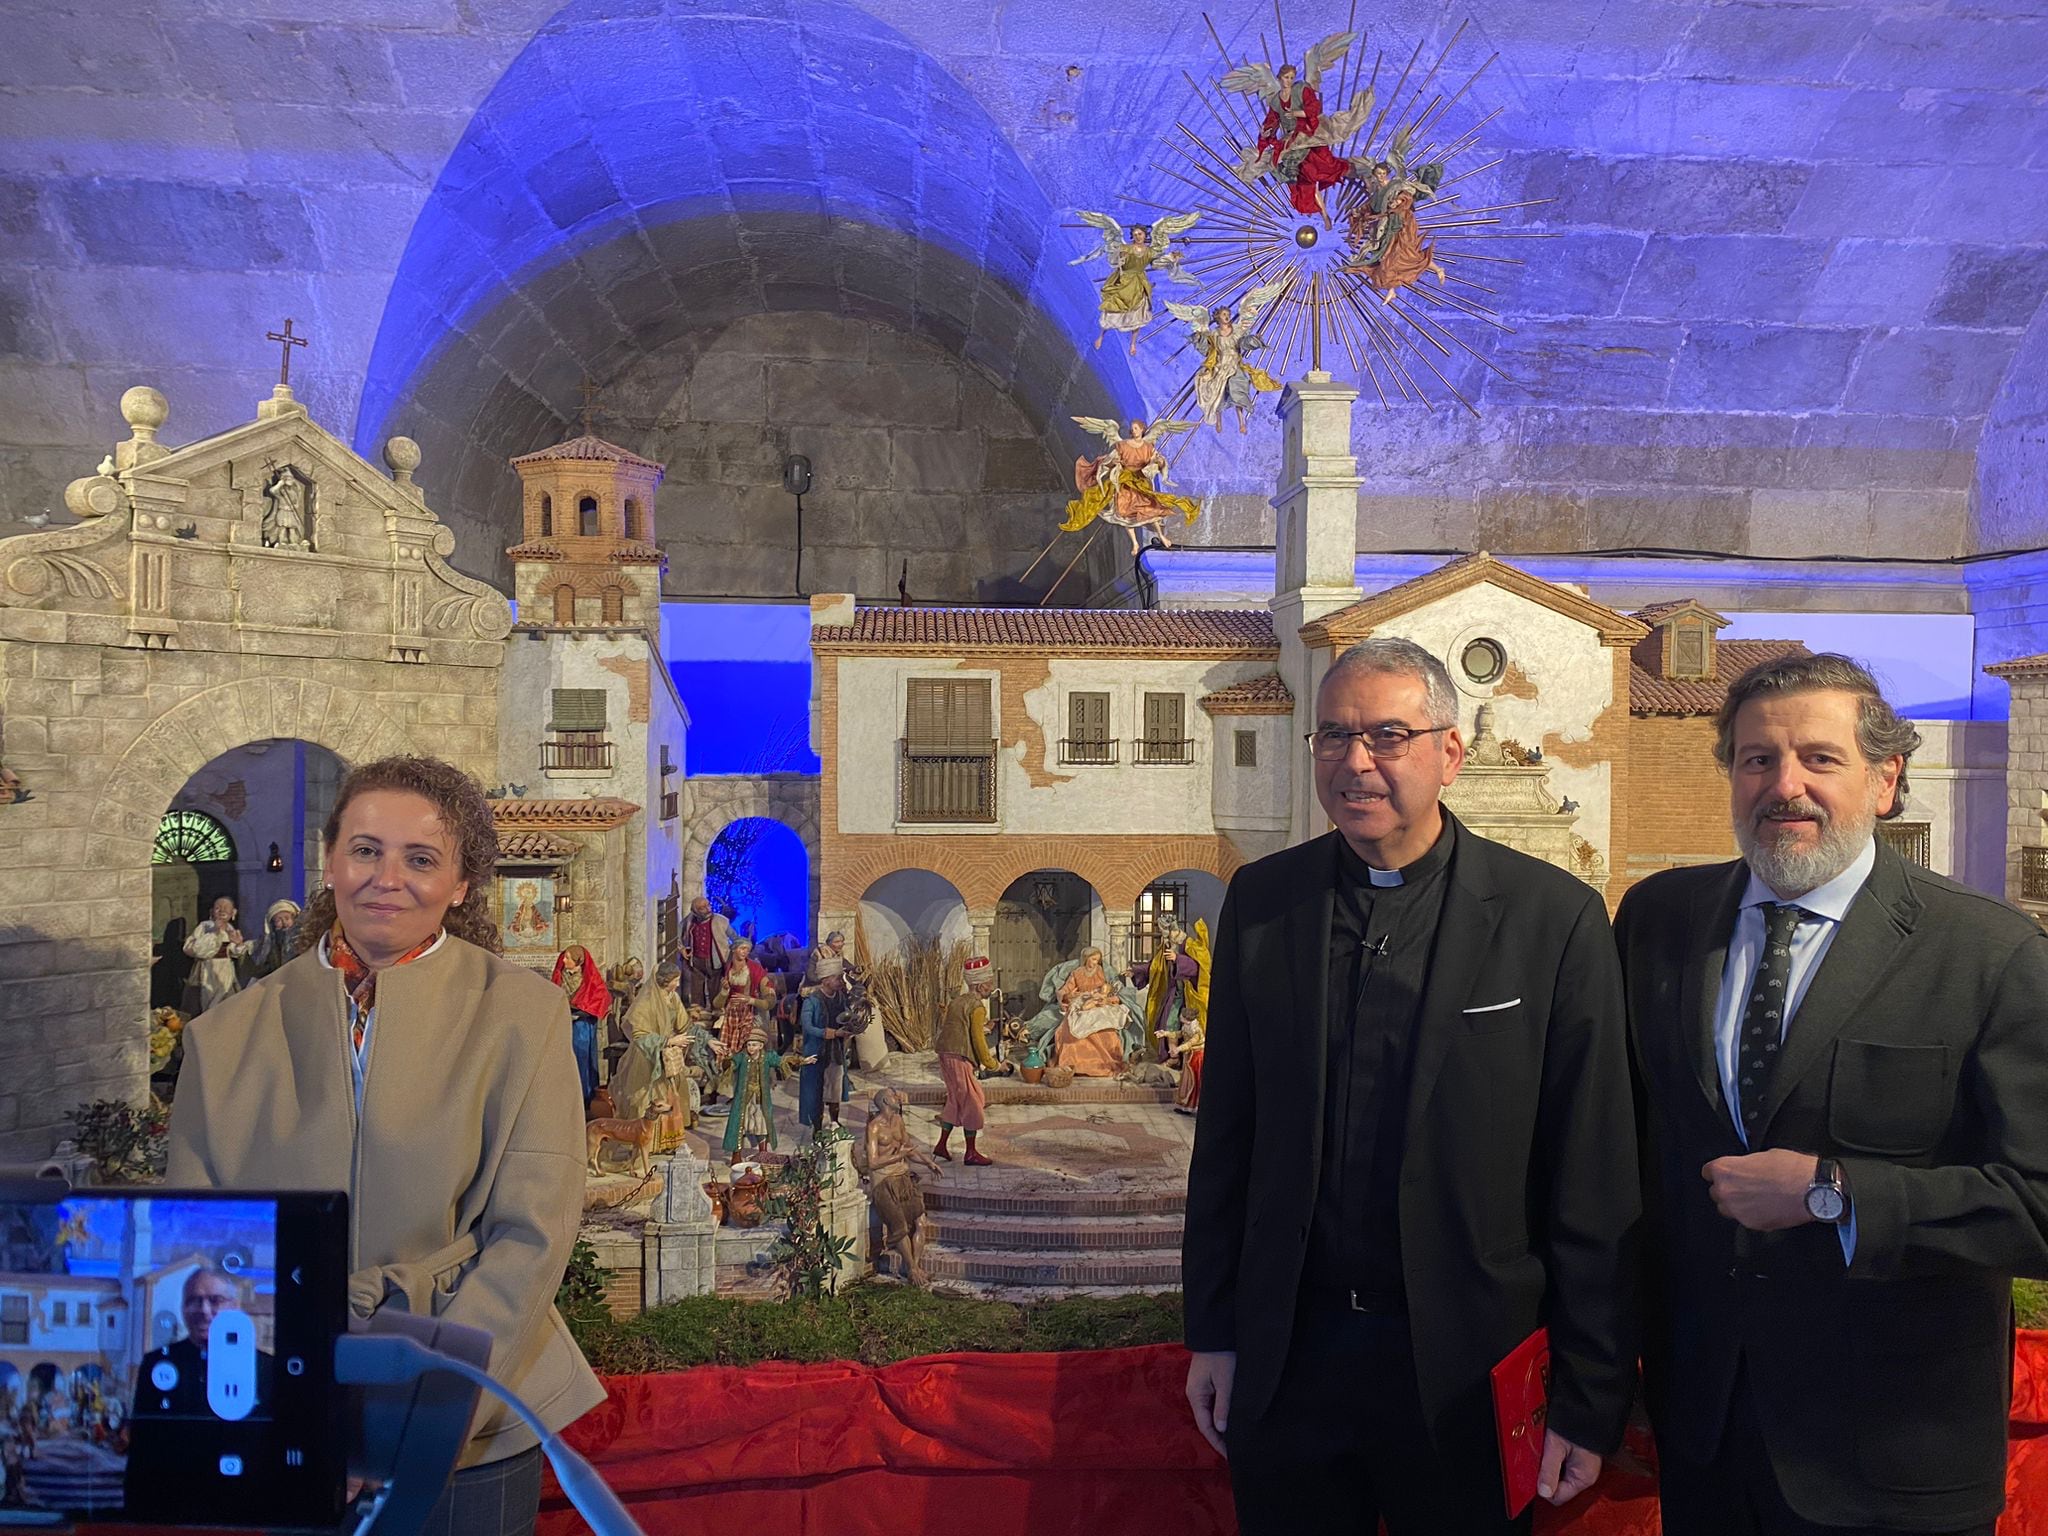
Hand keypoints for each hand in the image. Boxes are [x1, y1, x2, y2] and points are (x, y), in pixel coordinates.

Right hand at [1185, 1350, 1234, 1457]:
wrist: (1217, 1331)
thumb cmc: (1221, 1355)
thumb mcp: (1225, 1381)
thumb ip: (1223, 1406)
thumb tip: (1221, 1429)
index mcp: (1196, 1395)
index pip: (1206, 1427)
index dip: (1217, 1443)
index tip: (1230, 1456)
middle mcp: (1195, 1393)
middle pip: (1207, 1422)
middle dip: (1219, 1437)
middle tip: (1236, 1451)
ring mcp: (1201, 1387)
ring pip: (1211, 1413)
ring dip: (1221, 1426)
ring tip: (1236, 1439)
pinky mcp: (1208, 1381)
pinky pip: (1214, 1403)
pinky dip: (1222, 1414)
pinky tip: (1232, 1419)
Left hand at [1536, 1429, 1600, 1503]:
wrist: (1587, 1403)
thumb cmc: (1573, 1423)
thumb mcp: (1556, 1447)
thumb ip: (1549, 1470)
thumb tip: (1543, 1492)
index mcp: (1583, 1478)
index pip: (1559, 1497)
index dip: (1543, 1489)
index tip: (1531, 1476)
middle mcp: (1585, 1475)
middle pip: (1559, 1487)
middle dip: (1545, 1476)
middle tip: (1536, 1459)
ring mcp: (1583, 1466)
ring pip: (1559, 1475)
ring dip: (1548, 1466)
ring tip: (1542, 1450)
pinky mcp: (1580, 1456)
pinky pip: (1563, 1464)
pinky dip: (1554, 1458)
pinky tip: (1549, 1446)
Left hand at [1703, 1148, 1817, 1231]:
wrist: (1813, 1190)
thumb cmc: (1793, 1169)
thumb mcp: (1763, 1155)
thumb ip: (1745, 1164)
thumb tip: (1744, 1168)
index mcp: (1725, 1170)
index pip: (1708, 1172)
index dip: (1719, 1172)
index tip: (1725, 1174)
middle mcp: (1726, 1191)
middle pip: (1716, 1192)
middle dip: (1728, 1189)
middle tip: (1745, 1186)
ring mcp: (1738, 1210)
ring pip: (1727, 1208)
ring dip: (1737, 1204)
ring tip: (1756, 1198)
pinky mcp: (1752, 1224)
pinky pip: (1744, 1219)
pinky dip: (1752, 1215)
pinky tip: (1766, 1207)